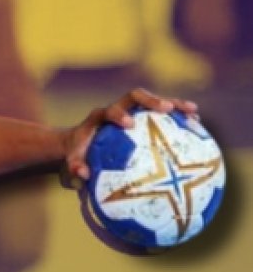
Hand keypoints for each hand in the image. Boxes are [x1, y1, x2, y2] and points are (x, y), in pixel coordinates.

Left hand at [62, 88, 198, 183]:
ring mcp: (132, 110)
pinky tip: (196, 126)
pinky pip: (162, 113)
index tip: (129, 124)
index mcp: (100, 116)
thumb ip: (75, 166)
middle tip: (167, 109)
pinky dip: (178, 117)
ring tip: (193, 113)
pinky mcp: (142, 115)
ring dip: (173, 104)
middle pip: (135, 96)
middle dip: (151, 100)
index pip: (109, 110)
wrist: (80, 141)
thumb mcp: (74, 159)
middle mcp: (117, 108)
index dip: (119, 114)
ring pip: (153, 101)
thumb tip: (82, 175)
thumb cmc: (78, 152)